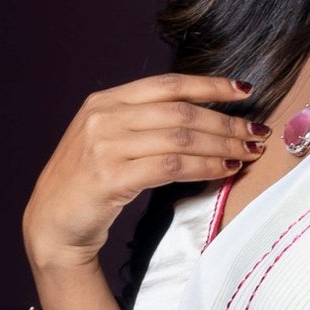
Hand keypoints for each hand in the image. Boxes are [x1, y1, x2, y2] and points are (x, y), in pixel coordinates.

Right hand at [23, 74, 268, 272]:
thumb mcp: (109, 141)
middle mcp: (104, 116)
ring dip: (221, 145)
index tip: (244, 91)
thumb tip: (201, 120)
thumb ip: (143, 125)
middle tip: (257, 133)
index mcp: (105, 101)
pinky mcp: (111, 177)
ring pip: (180, 138)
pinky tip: (224, 170)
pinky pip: (170, 167)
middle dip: (226, 122)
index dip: (210, 85)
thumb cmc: (87, 186)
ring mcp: (105, 146)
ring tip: (248, 153)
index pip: (168, 85)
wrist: (51, 224)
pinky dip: (203, 167)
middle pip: (181, 112)